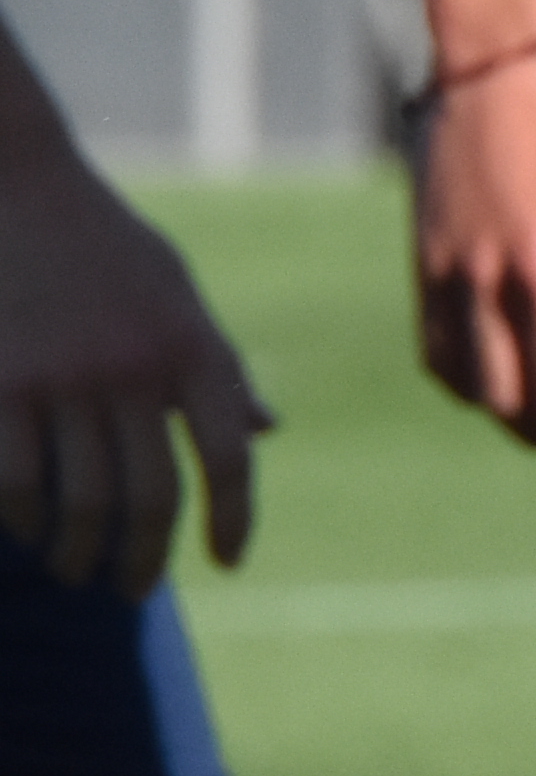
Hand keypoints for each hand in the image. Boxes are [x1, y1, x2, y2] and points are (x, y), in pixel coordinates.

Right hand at [0, 140, 266, 596]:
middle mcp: (135, 368)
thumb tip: (269, 432)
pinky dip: (20, 520)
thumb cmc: (104, 245)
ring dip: (79, 551)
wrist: (17, 185)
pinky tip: (25, 532)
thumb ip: (219, 370)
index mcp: (190, 345)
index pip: (230, 452)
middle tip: (134, 590)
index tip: (228, 563)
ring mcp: (64, 379)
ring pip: (82, 502)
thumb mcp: (178, 295)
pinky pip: (15, 483)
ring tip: (75, 569)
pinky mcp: (0, 386)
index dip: (235, 517)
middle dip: (146, 558)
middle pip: (153, 495)